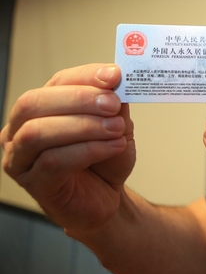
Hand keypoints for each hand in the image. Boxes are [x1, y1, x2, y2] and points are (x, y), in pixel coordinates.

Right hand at [1, 64, 134, 232]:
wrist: (107, 197)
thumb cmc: (105, 160)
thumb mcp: (117, 124)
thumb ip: (115, 103)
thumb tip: (116, 79)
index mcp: (41, 109)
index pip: (56, 82)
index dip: (85, 76)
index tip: (114, 76)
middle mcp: (20, 131)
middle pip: (34, 104)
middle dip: (78, 99)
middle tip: (113, 103)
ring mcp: (21, 159)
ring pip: (38, 133)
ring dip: (84, 126)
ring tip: (116, 128)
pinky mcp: (34, 184)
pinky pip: (53, 162)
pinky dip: (89, 150)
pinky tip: (114, 147)